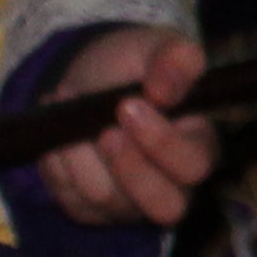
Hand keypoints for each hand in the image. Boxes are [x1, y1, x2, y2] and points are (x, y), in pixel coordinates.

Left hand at [37, 29, 215, 228]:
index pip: (193, 166)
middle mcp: (171, 186)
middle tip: (104, 131)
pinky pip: (69, 198)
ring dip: (80, 153)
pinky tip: (60, 133)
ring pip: (104, 198)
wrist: (87, 78)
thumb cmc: (132, 64)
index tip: (127, 105)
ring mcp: (129, 204)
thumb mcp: (154, 46)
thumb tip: (164, 91)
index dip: (162, 143)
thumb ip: (174, 58)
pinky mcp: (90, 210)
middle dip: (129, 169)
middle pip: (165, 208)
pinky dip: (57, 163)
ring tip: (70, 109)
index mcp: (198, 147)